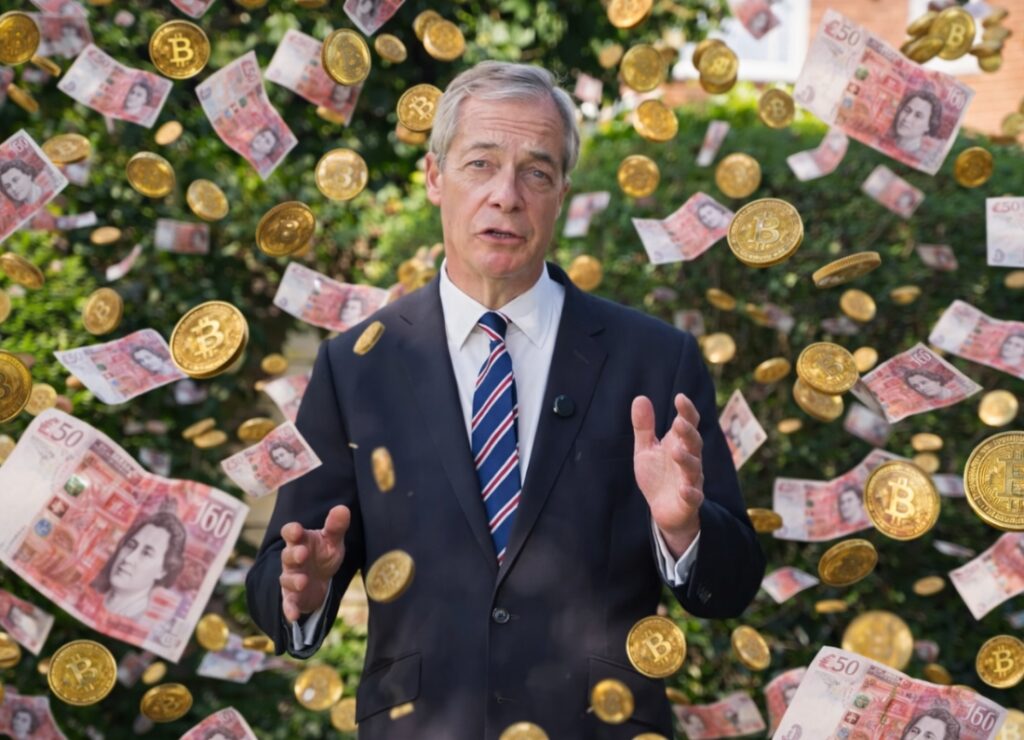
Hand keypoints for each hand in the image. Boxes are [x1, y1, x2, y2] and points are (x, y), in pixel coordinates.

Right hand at [279, 505, 349, 622]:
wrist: (322, 580)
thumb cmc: (323, 555)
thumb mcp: (333, 541)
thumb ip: (336, 526)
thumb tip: (343, 508)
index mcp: (301, 541)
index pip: (291, 533)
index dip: (292, 531)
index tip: (297, 530)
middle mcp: (292, 559)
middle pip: (287, 555)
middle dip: (293, 554)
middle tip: (302, 553)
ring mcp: (291, 578)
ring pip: (287, 578)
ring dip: (293, 579)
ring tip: (303, 581)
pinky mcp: (293, 597)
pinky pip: (288, 603)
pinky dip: (289, 609)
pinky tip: (293, 616)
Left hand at [632, 393, 704, 557]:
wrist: (663, 510)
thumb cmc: (658, 475)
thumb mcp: (646, 449)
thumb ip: (644, 427)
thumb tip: (640, 397)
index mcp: (679, 444)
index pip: (688, 424)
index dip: (687, 411)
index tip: (680, 397)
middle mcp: (689, 459)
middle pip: (694, 443)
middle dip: (688, 432)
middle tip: (680, 422)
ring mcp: (691, 480)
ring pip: (694, 468)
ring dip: (687, 460)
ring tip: (676, 451)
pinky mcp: (689, 501)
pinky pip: (694, 496)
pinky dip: (690, 492)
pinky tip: (684, 489)